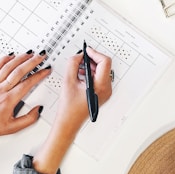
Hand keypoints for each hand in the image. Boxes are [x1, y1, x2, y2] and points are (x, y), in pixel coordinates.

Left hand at [0, 51, 50, 139]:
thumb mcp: (13, 128)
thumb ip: (29, 119)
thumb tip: (38, 110)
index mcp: (8, 100)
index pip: (27, 83)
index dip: (38, 75)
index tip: (46, 70)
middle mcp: (0, 90)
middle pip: (19, 71)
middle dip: (32, 62)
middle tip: (40, 56)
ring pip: (8, 67)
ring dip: (20, 58)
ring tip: (29, 53)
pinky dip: (4, 59)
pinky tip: (11, 55)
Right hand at [32, 47, 111, 173]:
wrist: (69, 122)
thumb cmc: (69, 108)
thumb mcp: (68, 81)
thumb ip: (73, 64)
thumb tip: (78, 55)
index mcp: (101, 86)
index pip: (105, 62)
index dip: (95, 53)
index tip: (86, 51)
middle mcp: (106, 89)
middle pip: (104, 66)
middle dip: (92, 59)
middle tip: (81, 57)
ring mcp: (105, 92)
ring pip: (101, 71)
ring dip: (90, 66)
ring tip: (78, 67)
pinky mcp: (101, 93)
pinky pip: (99, 78)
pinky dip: (90, 73)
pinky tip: (80, 74)